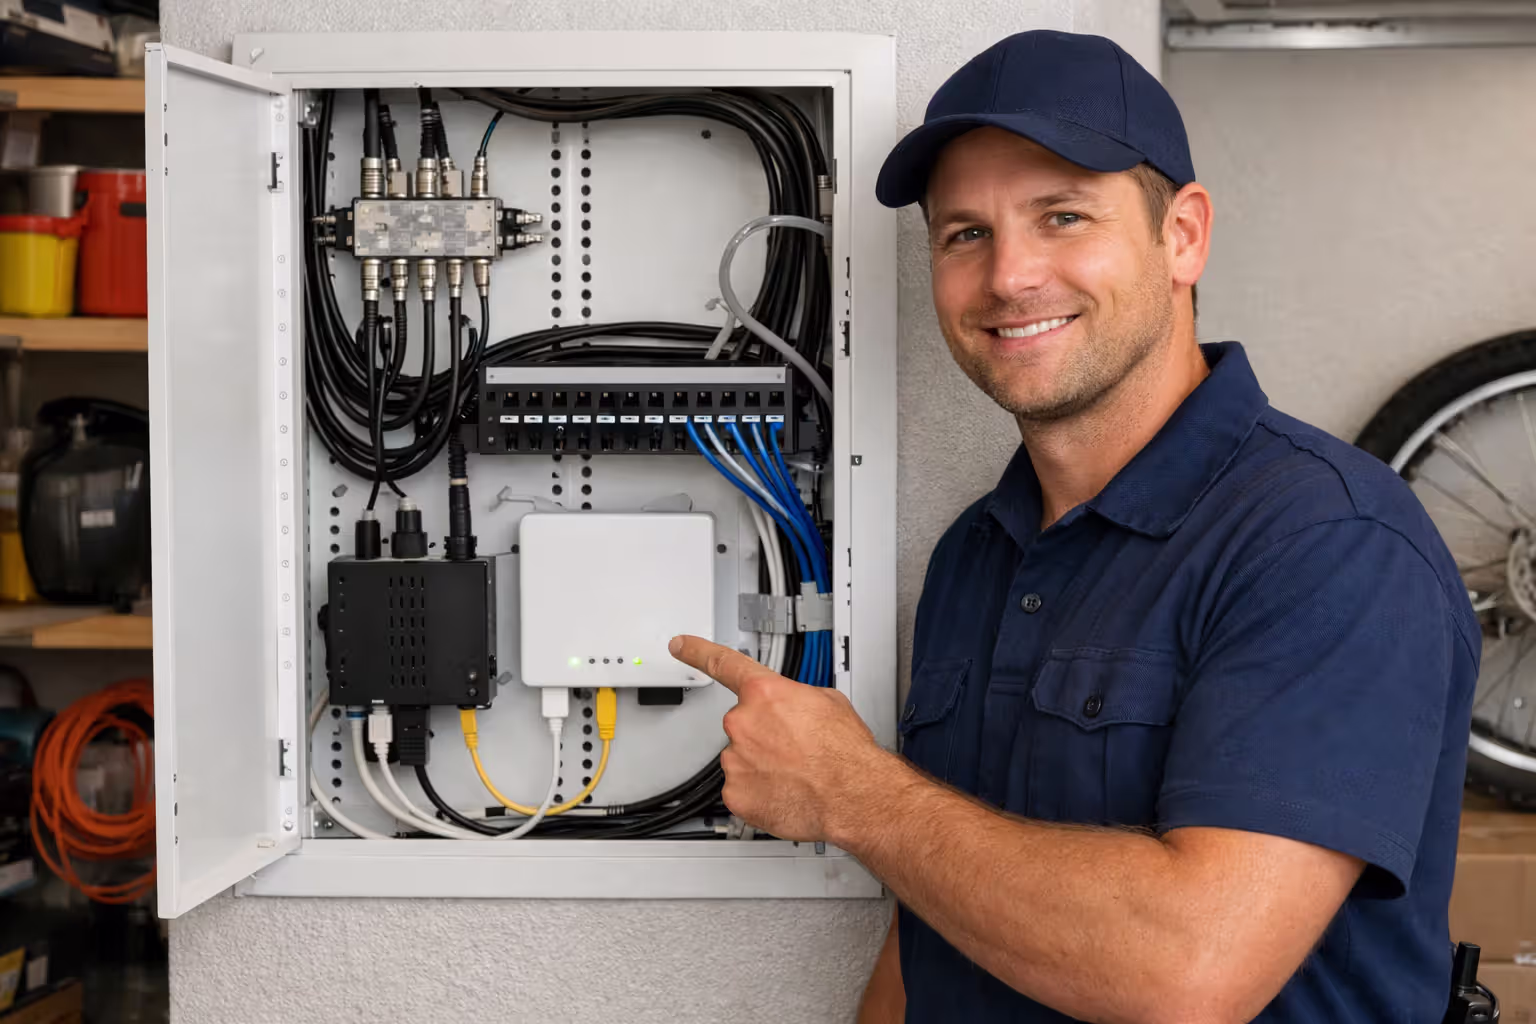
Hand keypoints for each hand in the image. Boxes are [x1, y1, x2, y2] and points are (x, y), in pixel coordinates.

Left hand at [668, 634, 895, 842]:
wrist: (852, 796)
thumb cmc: (844, 753)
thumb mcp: (829, 702)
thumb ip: (797, 697)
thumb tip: (795, 705)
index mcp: (765, 693)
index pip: (723, 663)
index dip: (697, 651)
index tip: (680, 645)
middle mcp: (743, 722)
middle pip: (744, 723)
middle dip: (765, 733)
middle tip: (795, 747)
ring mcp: (735, 759)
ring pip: (742, 757)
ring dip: (763, 763)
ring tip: (797, 772)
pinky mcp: (735, 792)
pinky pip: (742, 787)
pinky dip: (760, 790)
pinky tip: (785, 791)